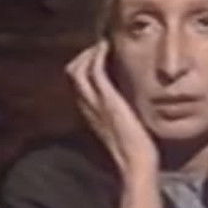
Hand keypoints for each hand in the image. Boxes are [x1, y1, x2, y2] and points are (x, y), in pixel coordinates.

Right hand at [66, 40, 158, 177]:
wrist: (135, 164)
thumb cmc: (134, 153)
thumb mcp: (123, 131)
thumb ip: (122, 117)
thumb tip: (131, 111)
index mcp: (89, 114)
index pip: (77, 83)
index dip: (86, 66)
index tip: (102, 57)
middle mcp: (86, 107)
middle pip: (72, 71)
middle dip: (86, 54)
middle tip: (104, 46)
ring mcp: (94, 103)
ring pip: (79, 67)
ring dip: (92, 51)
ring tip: (107, 43)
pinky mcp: (106, 100)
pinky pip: (95, 69)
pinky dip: (99, 54)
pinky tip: (111, 47)